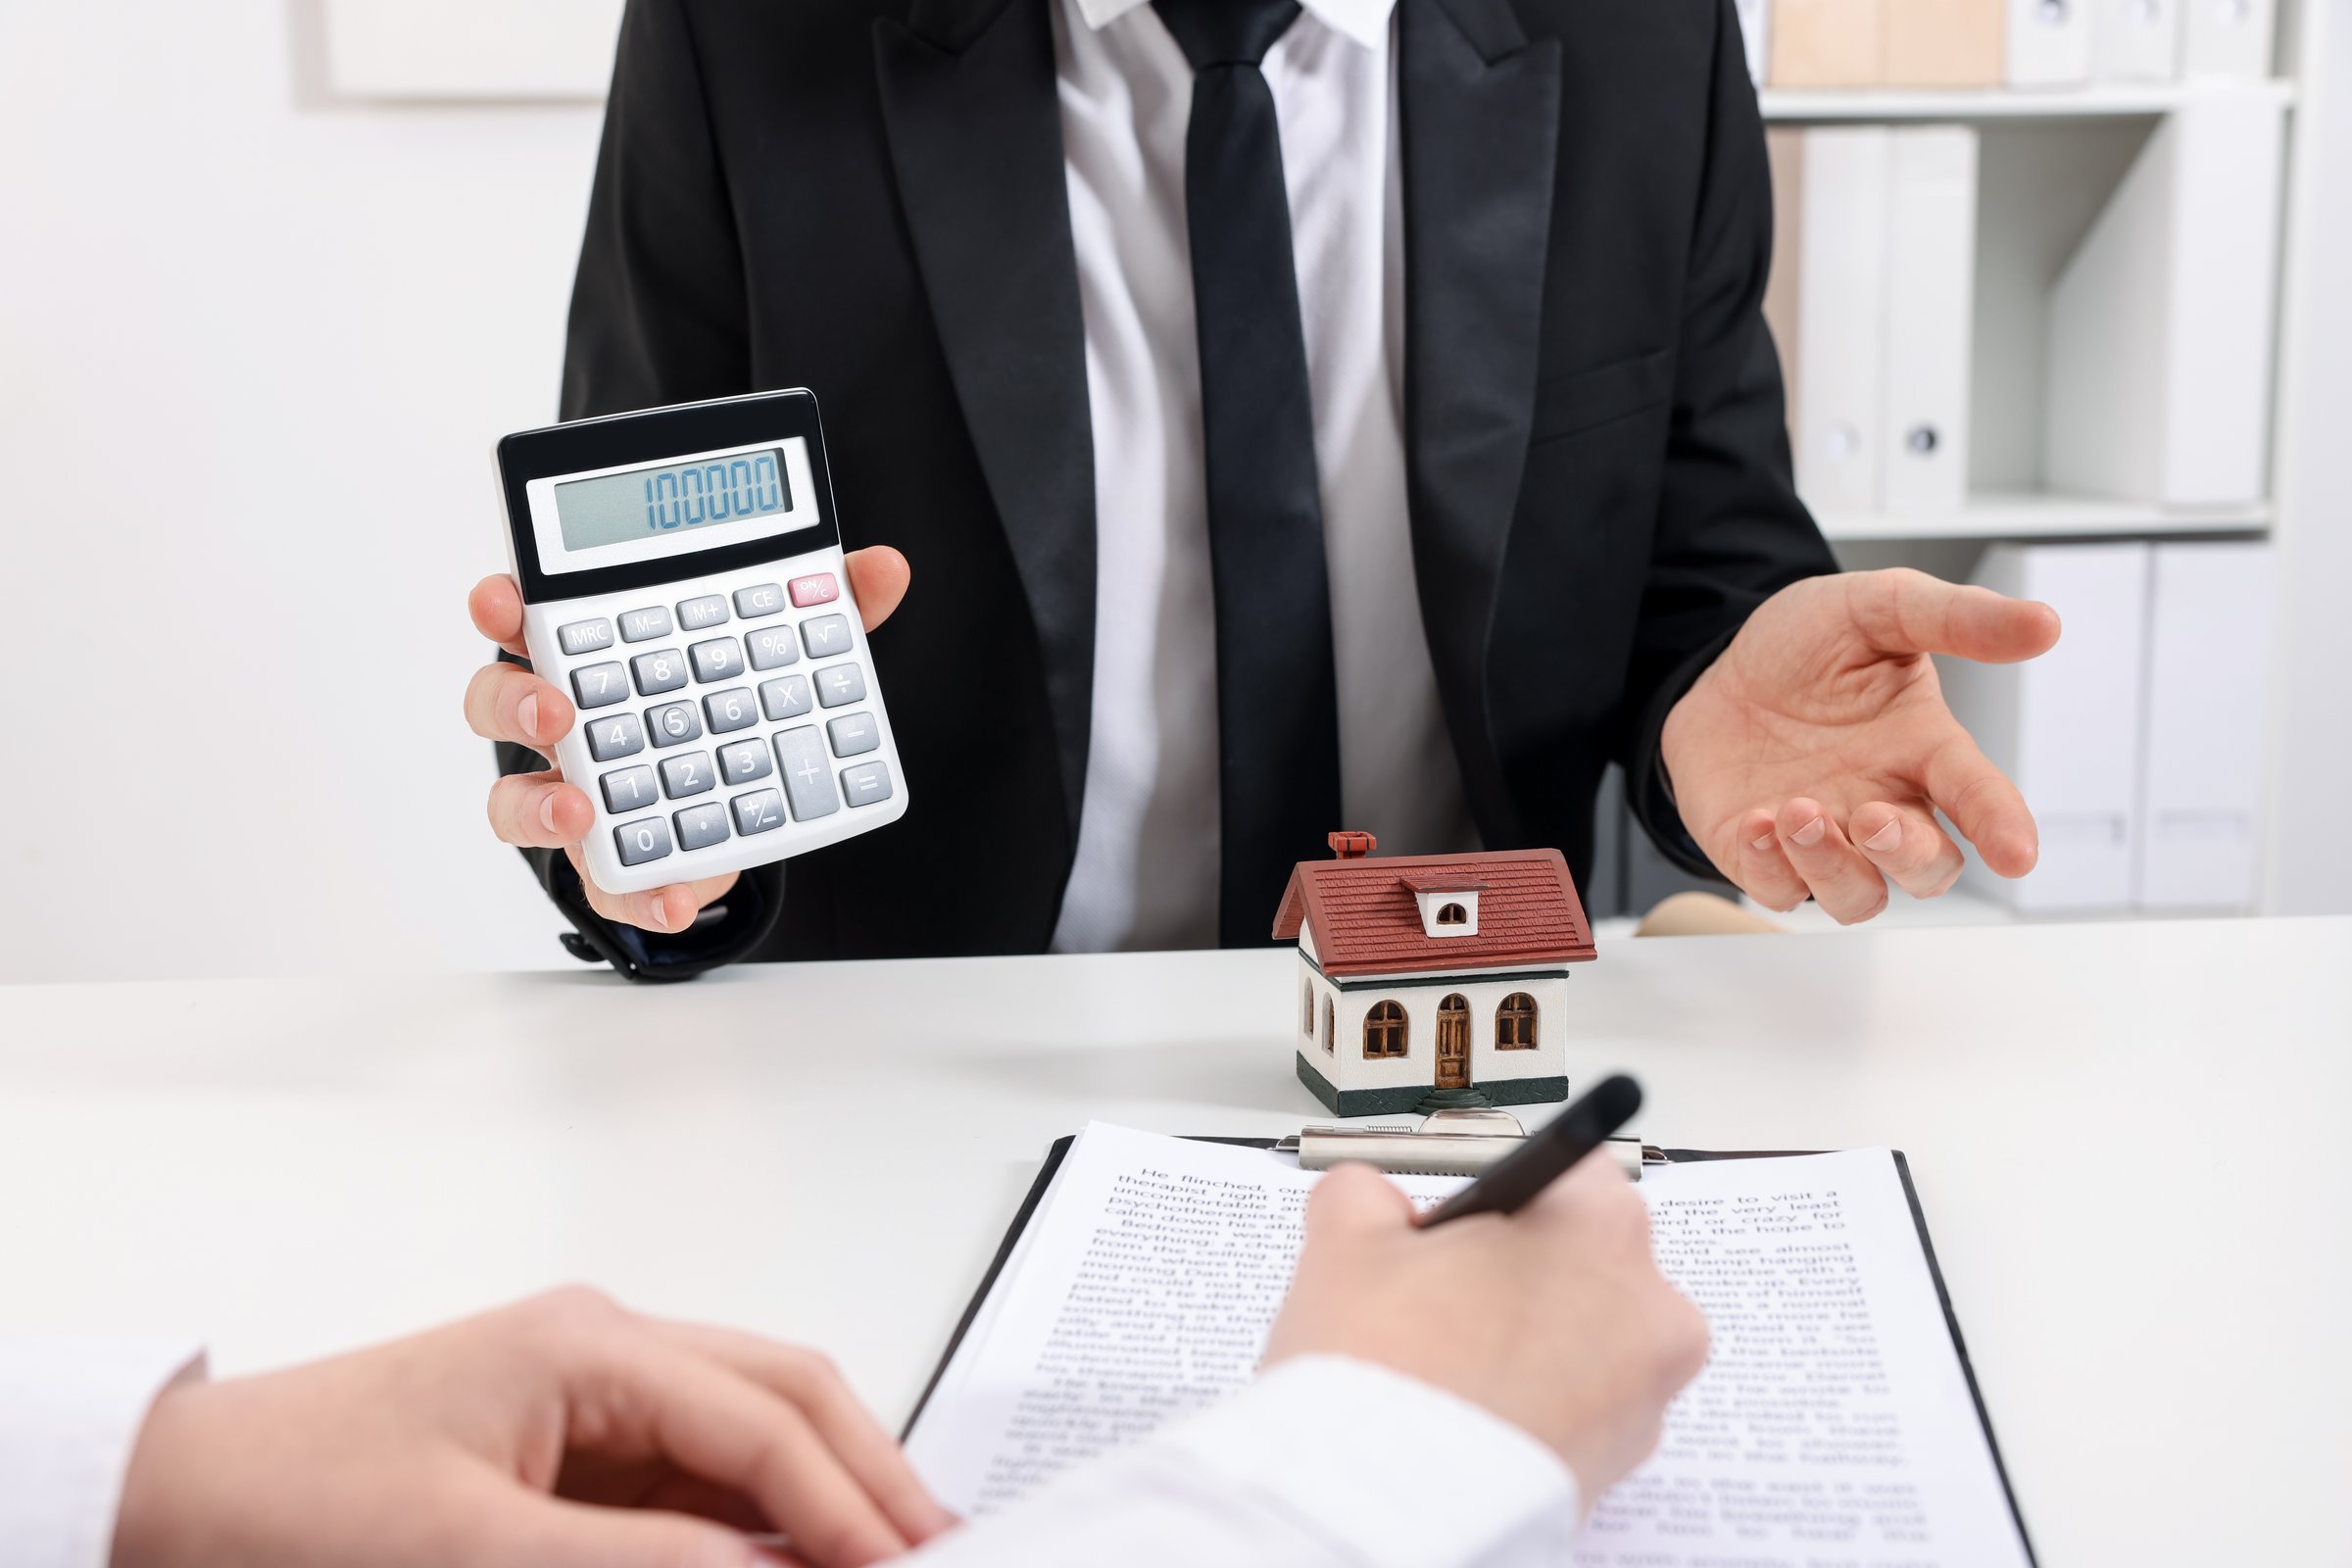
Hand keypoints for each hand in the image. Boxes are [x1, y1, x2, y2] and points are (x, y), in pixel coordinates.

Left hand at [110, 1288, 954, 1567]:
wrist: (179, 1500)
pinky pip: (701, 1478)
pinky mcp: (577, 1451)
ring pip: (756, 1432)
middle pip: (787, 1394)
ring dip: (821, 1498)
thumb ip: (636, 1565)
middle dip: (868, 1476)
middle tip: (936, 1553)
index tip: (905, 1566)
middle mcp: (608, 1351)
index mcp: (588, 1343)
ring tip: (884, 1560)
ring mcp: (597, 1395)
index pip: (761, 1418)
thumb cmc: (289, 1500)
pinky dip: (757, 1520)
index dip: (845, 1503)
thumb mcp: (468, 1552)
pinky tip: (790, 1560)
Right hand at [465, 549, 911, 932]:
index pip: (529, 616)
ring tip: (580, 812)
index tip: (501, 600)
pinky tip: (674, 896)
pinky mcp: (619, 860)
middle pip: (500, 701)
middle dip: (515, 701)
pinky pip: (607, 884)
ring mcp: (581, 795)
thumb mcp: (788, 647)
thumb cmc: (738, 704)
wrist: (753, 800)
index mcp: (596, 652)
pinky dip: (640, 894)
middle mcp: (571, 723)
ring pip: (518, 800)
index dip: (502, 605)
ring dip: (540, 807)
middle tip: (555, 708)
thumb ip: (828, 605)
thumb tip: (884, 568)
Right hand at [1263, 1158, 1707, 1502]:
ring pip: (1584, 1337)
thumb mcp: (1345, 1238)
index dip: (1498, 1194)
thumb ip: (1366, 1191)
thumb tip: (1371, 1199)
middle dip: (1519, 1270)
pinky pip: (1581, 1408)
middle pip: (1583, 1257)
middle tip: (1440, 1296)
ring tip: (1447, 1363)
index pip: (1568, 1170)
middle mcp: (1648, 1308)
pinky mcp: (1622, 1466)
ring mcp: (1645, 1396)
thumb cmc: (1383, 1372)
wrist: (1384, 1510)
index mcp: (1599, 1226)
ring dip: (1529, 1340)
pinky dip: (1535, 1403)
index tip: (1459, 1222)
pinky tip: (1469, 1409)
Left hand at [1659, 568, 2061, 923]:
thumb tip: (2044, 623)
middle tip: (1873, 819)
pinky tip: (1756, 823)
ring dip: (1833, 867)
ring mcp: (1825, 836)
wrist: (1717, 666)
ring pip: (1858, 896)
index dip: (2002, 826)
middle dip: (1909, 856)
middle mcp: (1882, 802)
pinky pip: (1778, 890)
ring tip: (1798, 811)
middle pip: (1928, 868)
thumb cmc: (1805, 646)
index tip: (2016, 854)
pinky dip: (1771, 868)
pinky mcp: (1762, 854)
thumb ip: (1956, 616)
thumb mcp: (1878, 608)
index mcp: (1922, 748)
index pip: (1978, 796)